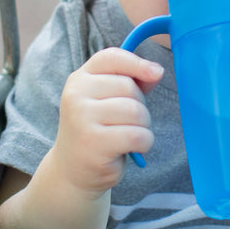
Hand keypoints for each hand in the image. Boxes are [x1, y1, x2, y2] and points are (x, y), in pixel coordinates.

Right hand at [52, 47, 161, 196]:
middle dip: (140, 106)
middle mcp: (76, 95)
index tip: (156, 72)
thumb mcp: (110, 100)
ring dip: (144, 126)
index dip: (137, 63)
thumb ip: (131, 81)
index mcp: (79, 79)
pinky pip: (137, 135)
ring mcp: (82, 118)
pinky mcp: (93, 143)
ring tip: (129, 136)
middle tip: (127, 123)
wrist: (73, 171)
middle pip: (129, 87)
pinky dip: (144, 142)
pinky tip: (133, 149)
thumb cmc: (98, 130)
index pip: (111, 57)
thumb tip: (156, 70)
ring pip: (136, 112)